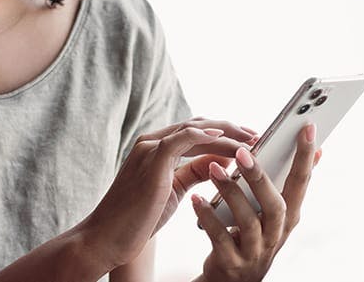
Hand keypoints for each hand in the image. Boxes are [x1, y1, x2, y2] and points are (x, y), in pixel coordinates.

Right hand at [80, 118, 256, 270]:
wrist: (107, 238)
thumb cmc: (138, 219)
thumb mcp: (173, 190)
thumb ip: (194, 172)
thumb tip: (221, 161)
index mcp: (154, 148)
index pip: (194, 131)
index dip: (223, 132)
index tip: (247, 140)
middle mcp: (151, 141)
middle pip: (197, 124)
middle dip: (230, 128)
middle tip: (256, 135)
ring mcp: (150, 148)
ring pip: (195, 128)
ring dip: (226, 132)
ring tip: (250, 140)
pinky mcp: (152, 159)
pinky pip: (184, 138)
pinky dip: (207, 136)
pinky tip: (226, 140)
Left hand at [190, 124, 322, 281]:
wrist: (231, 278)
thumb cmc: (253, 234)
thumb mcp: (275, 211)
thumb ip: (289, 182)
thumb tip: (317, 150)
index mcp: (289, 216)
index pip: (301, 182)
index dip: (305, 156)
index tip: (306, 127)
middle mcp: (276, 234)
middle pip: (276, 205)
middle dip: (260, 178)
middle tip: (242, 152)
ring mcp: (255, 251)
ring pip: (247, 222)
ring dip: (230, 193)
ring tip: (213, 169)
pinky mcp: (231, 262)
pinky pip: (219, 238)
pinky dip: (207, 218)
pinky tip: (196, 200)